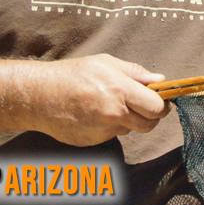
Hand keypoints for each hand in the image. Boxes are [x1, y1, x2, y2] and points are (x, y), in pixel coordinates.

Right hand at [32, 54, 169, 146]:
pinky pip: (111, 135)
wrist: (40, 95)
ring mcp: (103, 130)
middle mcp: (114, 113)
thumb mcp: (106, 62)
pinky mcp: (93, 141)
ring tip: (109, 104)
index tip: (162, 101)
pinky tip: (95, 114)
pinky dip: (110, 127)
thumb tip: (159, 80)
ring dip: (128, 120)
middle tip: (143, 105)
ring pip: (129, 130)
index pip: (157, 108)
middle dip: (150, 116)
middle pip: (149, 125)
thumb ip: (135, 73)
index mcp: (120, 91)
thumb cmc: (73, 74)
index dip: (163, 105)